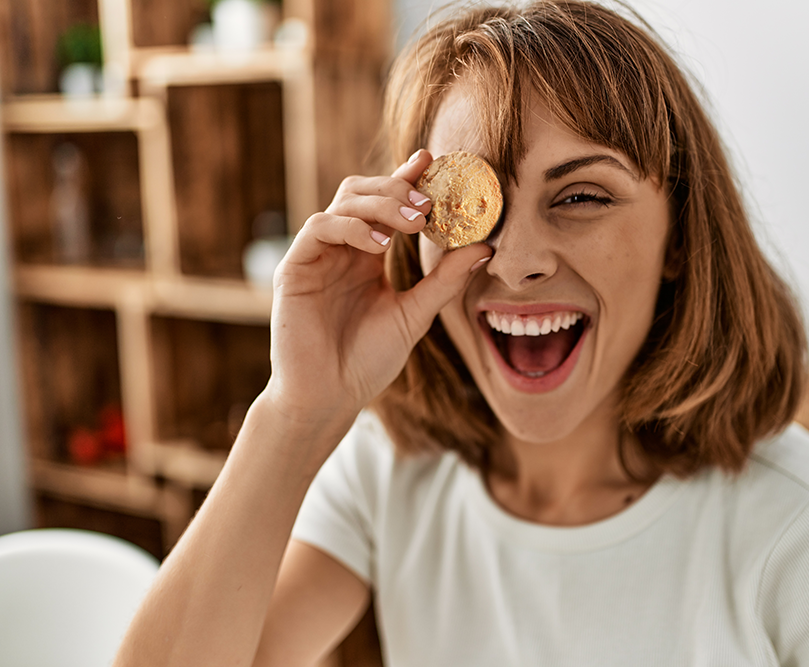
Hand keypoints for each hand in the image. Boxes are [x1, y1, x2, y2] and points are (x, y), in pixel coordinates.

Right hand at [262, 150, 491, 431]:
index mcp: (367, 256)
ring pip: (344, 202)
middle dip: (397, 189)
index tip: (432, 160)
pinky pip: (320, 227)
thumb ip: (445, 280)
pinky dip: (352, 227)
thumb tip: (486, 247)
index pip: (386, 204)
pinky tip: (379, 245)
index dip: (405, 178)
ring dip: (381, 204)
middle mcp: (342, 249)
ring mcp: (317, 256)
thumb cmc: (368, 362)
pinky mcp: (296, 268)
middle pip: (363, 192)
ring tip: (414, 223)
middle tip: (430, 204)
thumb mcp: (415, 315)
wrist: (330, 397)